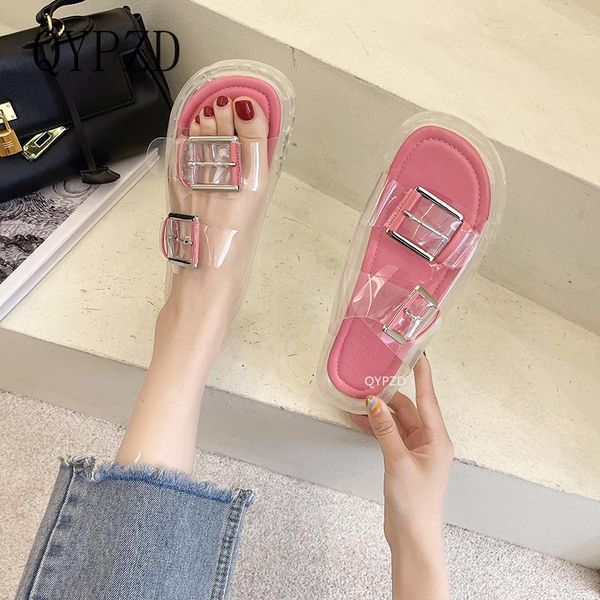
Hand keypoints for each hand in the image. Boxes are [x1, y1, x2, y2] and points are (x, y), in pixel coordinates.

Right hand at [350, 355, 452, 598]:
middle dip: (388, 397)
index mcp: (436, 438)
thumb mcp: (397, 461)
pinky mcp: (405, 459)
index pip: (427, 399)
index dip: (422, 375)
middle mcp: (430, 440)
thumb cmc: (413, 501)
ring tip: (356, 403)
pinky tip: (360, 422)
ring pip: (397, 422)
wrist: (412, 536)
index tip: (418, 354)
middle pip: (408, 409)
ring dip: (379, 414)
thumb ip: (385, 429)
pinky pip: (391, 435)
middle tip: (366, 383)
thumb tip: (373, 401)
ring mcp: (417, 450)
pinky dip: (378, 428)